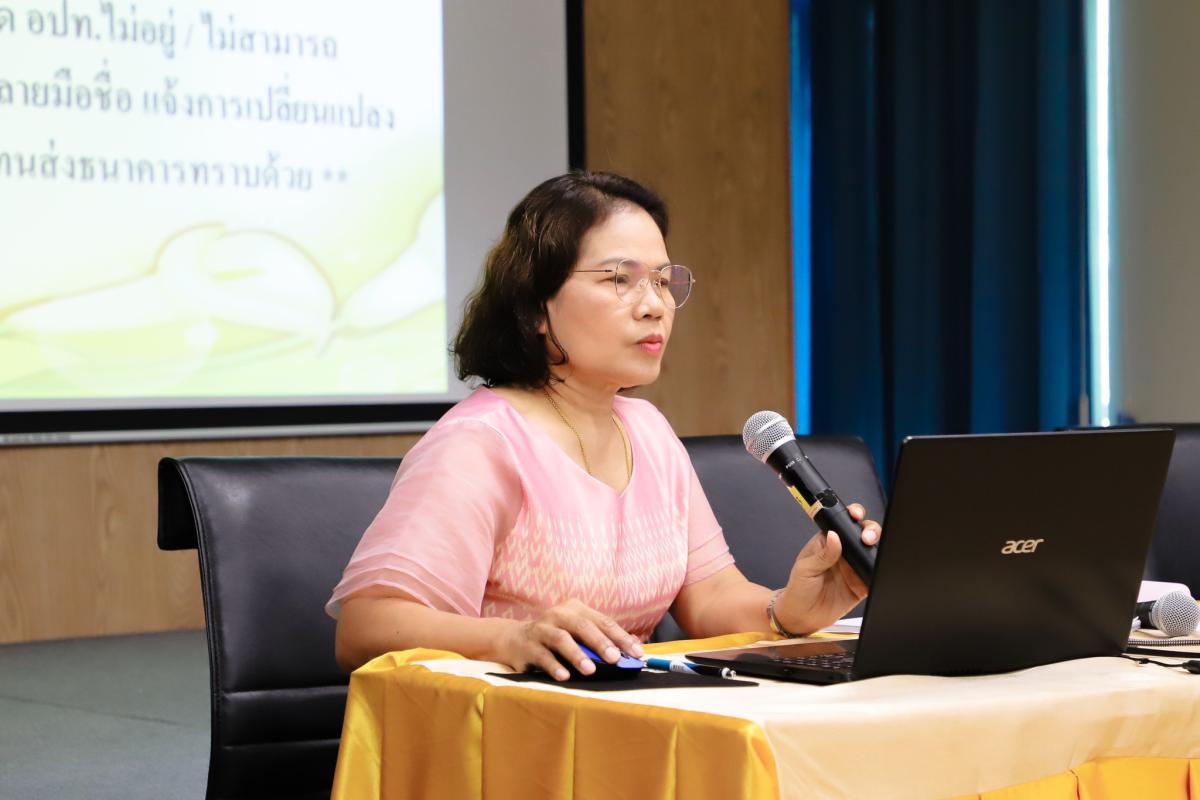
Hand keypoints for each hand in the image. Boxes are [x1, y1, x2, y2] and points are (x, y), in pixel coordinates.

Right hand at [494, 598, 645, 680]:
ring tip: (590, 670)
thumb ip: (603, 638)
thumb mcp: (578, 633)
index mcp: (575, 609)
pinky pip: (542, 656)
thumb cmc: (555, 638)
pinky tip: (564, 676)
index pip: (603, 622)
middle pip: (583, 626)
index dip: (621, 638)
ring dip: (577, 654)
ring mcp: (541, 629)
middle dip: (601, 643)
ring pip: (561, 639)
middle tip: (615, 659)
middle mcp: (558, 615)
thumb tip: (635, 646)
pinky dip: (553, 666)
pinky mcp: (527, 646)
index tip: (637, 654)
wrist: (514, 640)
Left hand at [774, 503, 881, 634]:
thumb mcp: (805, 569)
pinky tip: (877, 569)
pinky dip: (880, 571)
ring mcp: (854, 568)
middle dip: (871, 530)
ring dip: (878, 548)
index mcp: (828, 542)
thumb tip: (834, 536)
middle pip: (864, 534)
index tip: (856, 515)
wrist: (802, 616)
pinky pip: (876, 574)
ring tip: (872, 549)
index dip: (853, 515)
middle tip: (867, 538)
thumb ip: (822, 554)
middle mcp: (844, 553)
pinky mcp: (862, 585)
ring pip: (873, 551)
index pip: (844, 523)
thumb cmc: (798, 589)